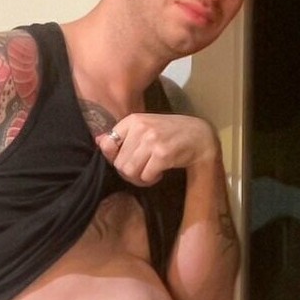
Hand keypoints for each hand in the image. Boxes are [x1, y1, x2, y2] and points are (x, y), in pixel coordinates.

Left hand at [96, 113, 219, 186]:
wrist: (200, 136)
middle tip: (143, 169)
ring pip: (129, 172)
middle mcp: (141, 128)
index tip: (128, 159)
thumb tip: (99, 141)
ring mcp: (152, 141)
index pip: (107, 144)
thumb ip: (123, 135)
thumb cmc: (170, 133)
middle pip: (118, 163)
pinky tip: (160, 173)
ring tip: (150, 171)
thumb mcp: (146, 128)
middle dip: (129, 172)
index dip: (114, 157)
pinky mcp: (162, 154)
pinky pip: (145, 176)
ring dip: (139, 178)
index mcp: (133, 120)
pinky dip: (151, 179)